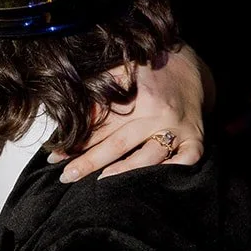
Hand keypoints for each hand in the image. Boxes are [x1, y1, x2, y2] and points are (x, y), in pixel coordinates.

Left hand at [50, 44, 205, 180]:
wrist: (190, 68)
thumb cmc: (148, 72)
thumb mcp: (123, 71)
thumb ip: (98, 89)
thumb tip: (67, 109)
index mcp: (138, 94)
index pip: (101, 122)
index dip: (76, 139)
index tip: (55, 154)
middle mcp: (158, 113)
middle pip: (118, 143)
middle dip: (89, 161)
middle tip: (66, 176)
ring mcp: (178, 128)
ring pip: (147, 157)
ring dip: (122, 171)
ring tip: (100, 182)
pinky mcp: (195, 140)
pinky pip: (185, 161)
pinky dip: (171, 172)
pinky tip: (151, 183)